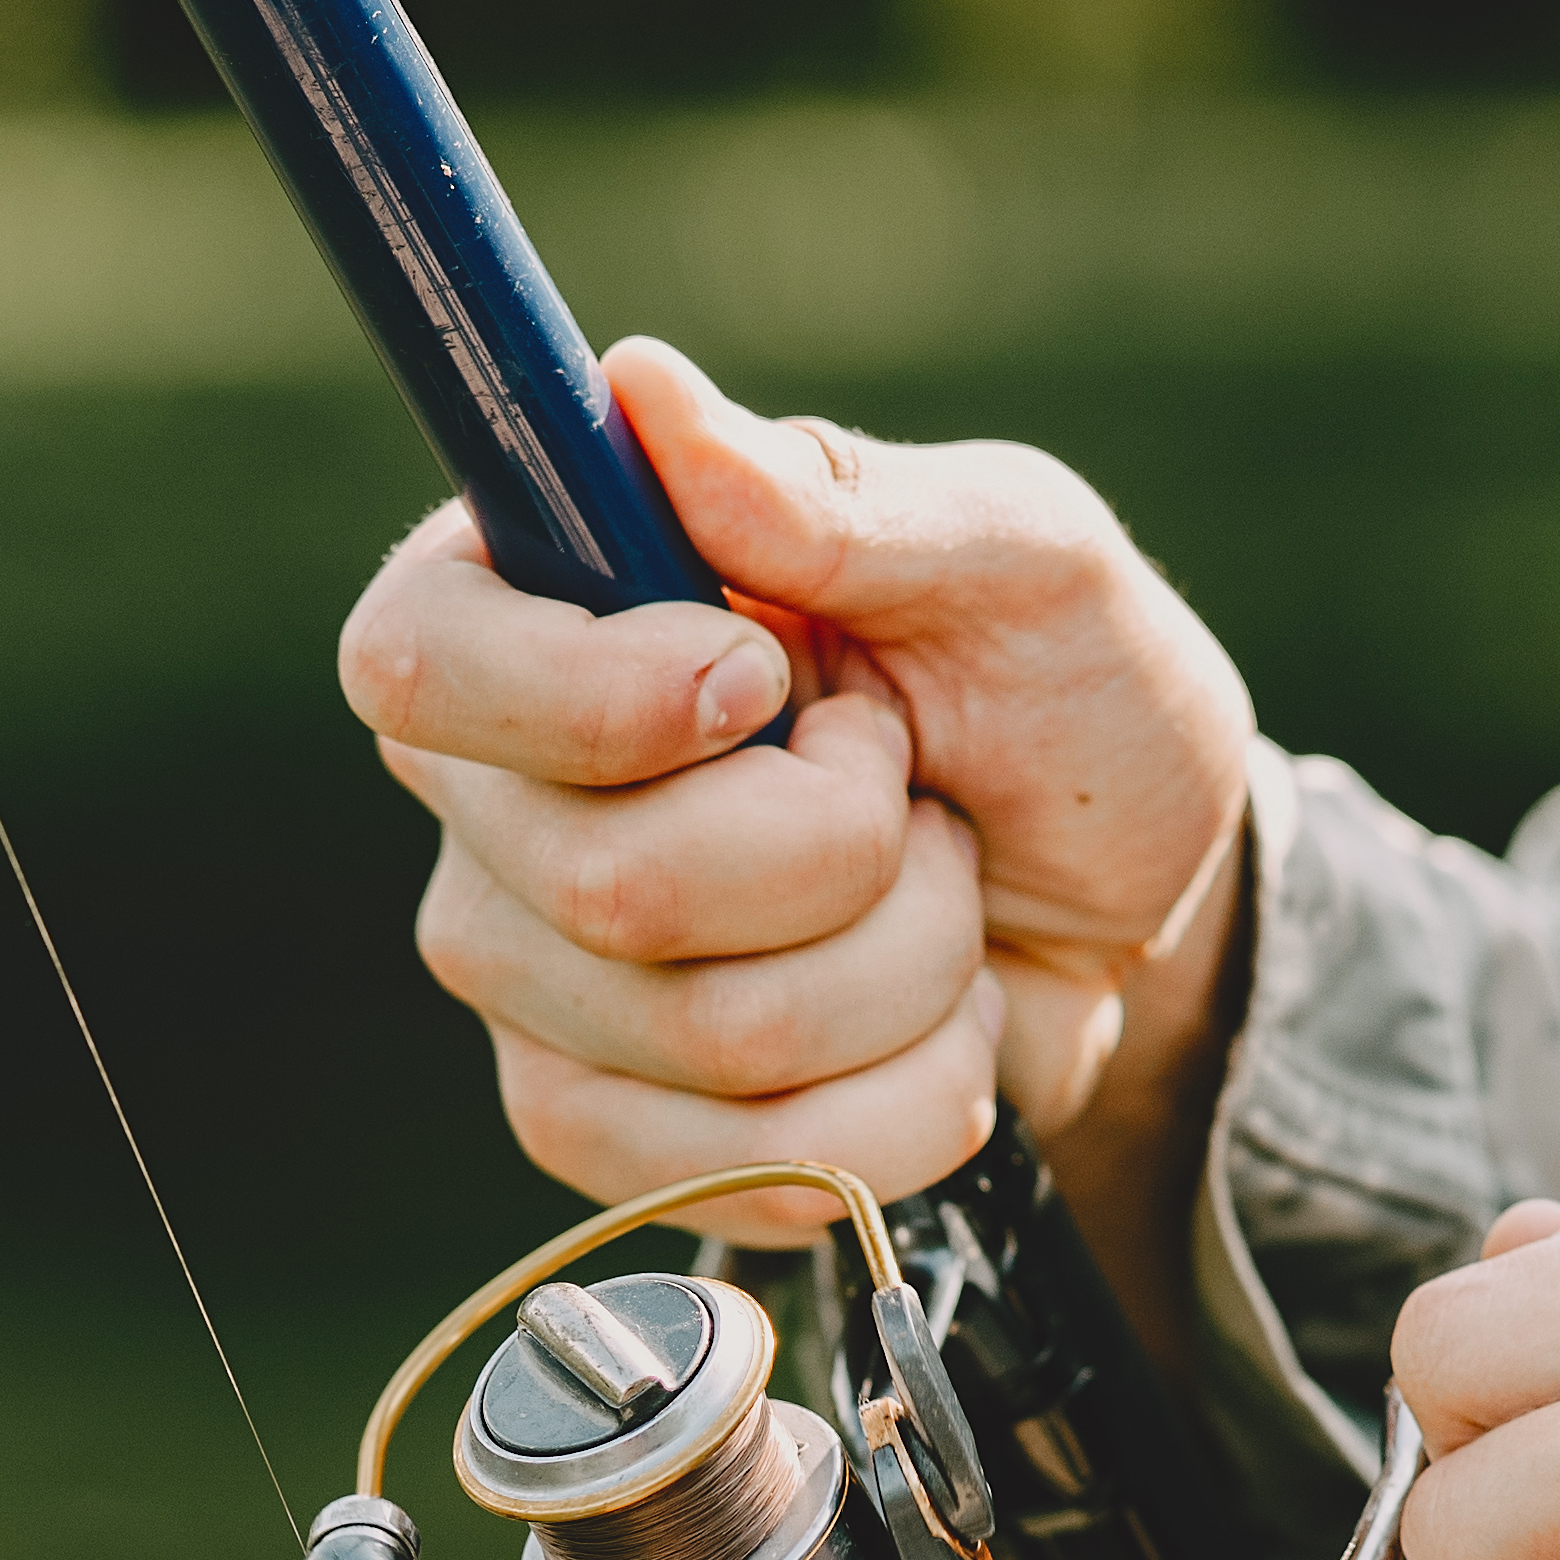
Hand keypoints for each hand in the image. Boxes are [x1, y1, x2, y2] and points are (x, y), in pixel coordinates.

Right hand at [336, 340, 1252, 1245]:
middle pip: (610, 885)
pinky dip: (903, 1108)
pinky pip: (740, 1167)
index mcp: (540, 600)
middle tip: (911, 789)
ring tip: (939, 899)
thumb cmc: (1065, 694)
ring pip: (714, 1039)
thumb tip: (643, 392)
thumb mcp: (1014, 555)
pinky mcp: (597, 1125)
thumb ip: (835, 498)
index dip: (595, 700)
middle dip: (848, 853)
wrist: (1140, 908)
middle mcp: (493, 793)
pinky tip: (925, 1029)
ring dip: (908, 975)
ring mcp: (531, 975)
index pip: (419, 663)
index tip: (760, 679)